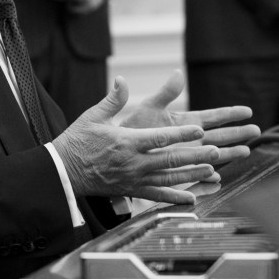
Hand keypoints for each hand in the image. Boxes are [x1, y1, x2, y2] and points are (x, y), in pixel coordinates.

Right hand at [52, 77, 221, 206]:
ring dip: (192, 174)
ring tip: (212, 170)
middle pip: (171, 160)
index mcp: (127, 142)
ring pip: (169, 178)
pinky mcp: (131, 190)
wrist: (63, 171)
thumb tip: (123, 80)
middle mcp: (134, 162)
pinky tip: (192, 198)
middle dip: (195, 155)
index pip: (161, 138)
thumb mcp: (93, 116)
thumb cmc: (77, 141)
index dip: (182, 134)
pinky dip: (176, 198)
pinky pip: (157, 196)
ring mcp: (134, 179)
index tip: (200, 130)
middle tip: (216, 151)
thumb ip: (113, 99)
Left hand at [118, 68, 259, 168]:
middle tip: (257, 130)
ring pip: (213, 154)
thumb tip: (178, 73)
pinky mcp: (178, 169)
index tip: (247, 110)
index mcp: (186, 122)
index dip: (230, 113)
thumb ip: (166, 93)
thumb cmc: (133, 126)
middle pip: (220, 135)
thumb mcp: (150, 107)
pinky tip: (218, 177)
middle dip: (238, 133)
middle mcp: (190, 138)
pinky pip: (196, 173)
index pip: (213, 116)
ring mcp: (186, 154)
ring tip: (247, 151)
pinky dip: (207, 175)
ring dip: (230, 153)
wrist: (118, 148)